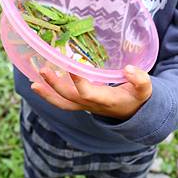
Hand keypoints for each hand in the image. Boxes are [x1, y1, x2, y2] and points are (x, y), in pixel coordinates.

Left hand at [31, 64, 152, 119]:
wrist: (134, 113)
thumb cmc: (138, 98)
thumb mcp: (145, 89)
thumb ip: (140, 79)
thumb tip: (130, 68)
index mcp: (105, 100)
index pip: (87, 92)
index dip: (78, 81)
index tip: (71, 64)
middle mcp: (92, 104)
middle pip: (69, 97)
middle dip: (55, 85)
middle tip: (43, 70)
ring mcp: (85, 105)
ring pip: (63, 102)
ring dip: (48, 94)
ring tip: (33, 84)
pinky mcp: (81, 102)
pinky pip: (63, 101)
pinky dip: (51, 94)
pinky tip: (40, 83)